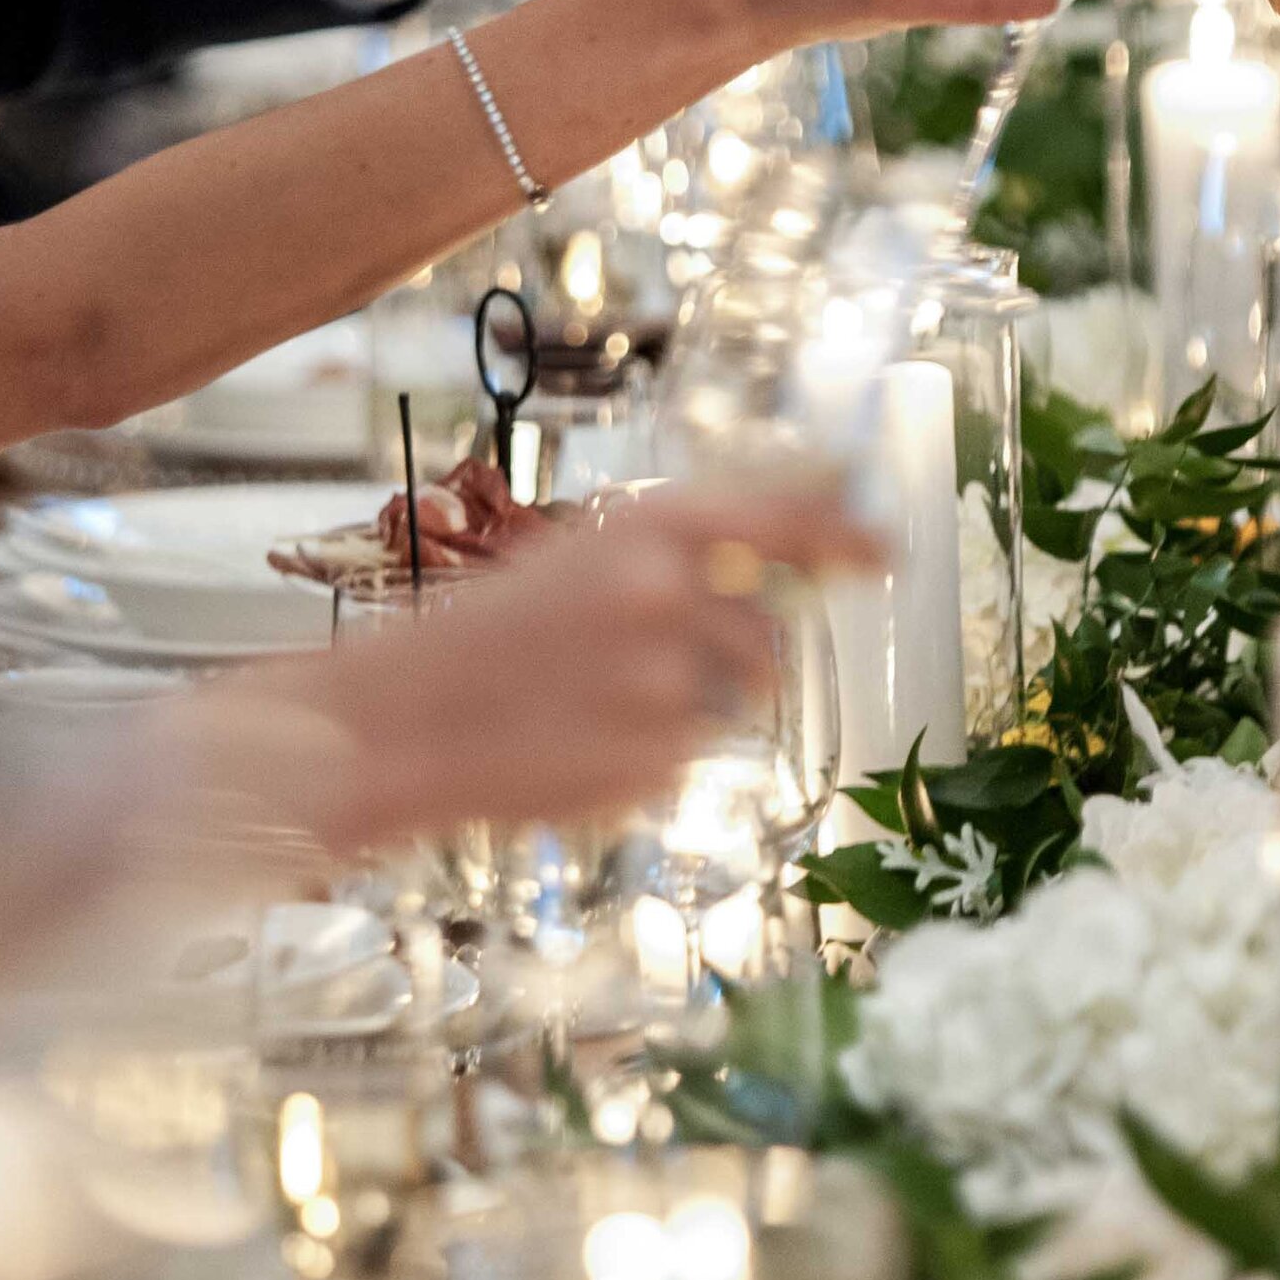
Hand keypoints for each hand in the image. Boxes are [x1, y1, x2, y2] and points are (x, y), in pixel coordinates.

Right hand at [231, 476, 884, 848]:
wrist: (397, 720)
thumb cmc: (485, 639)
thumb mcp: (583, 562)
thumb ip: (681, 559)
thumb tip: (786, 568)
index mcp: (650, 526)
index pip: (789, 519)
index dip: (848, 535)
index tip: (883, 556)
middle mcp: (673, 591)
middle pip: (770, 636)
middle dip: (736, 659)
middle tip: (651, 671)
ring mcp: (670, 679)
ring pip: (731, 703)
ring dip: (687, 708)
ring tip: (596, 707)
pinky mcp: (659, 758)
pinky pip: (691, 761)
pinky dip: (651, 759)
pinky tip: (581, 746)